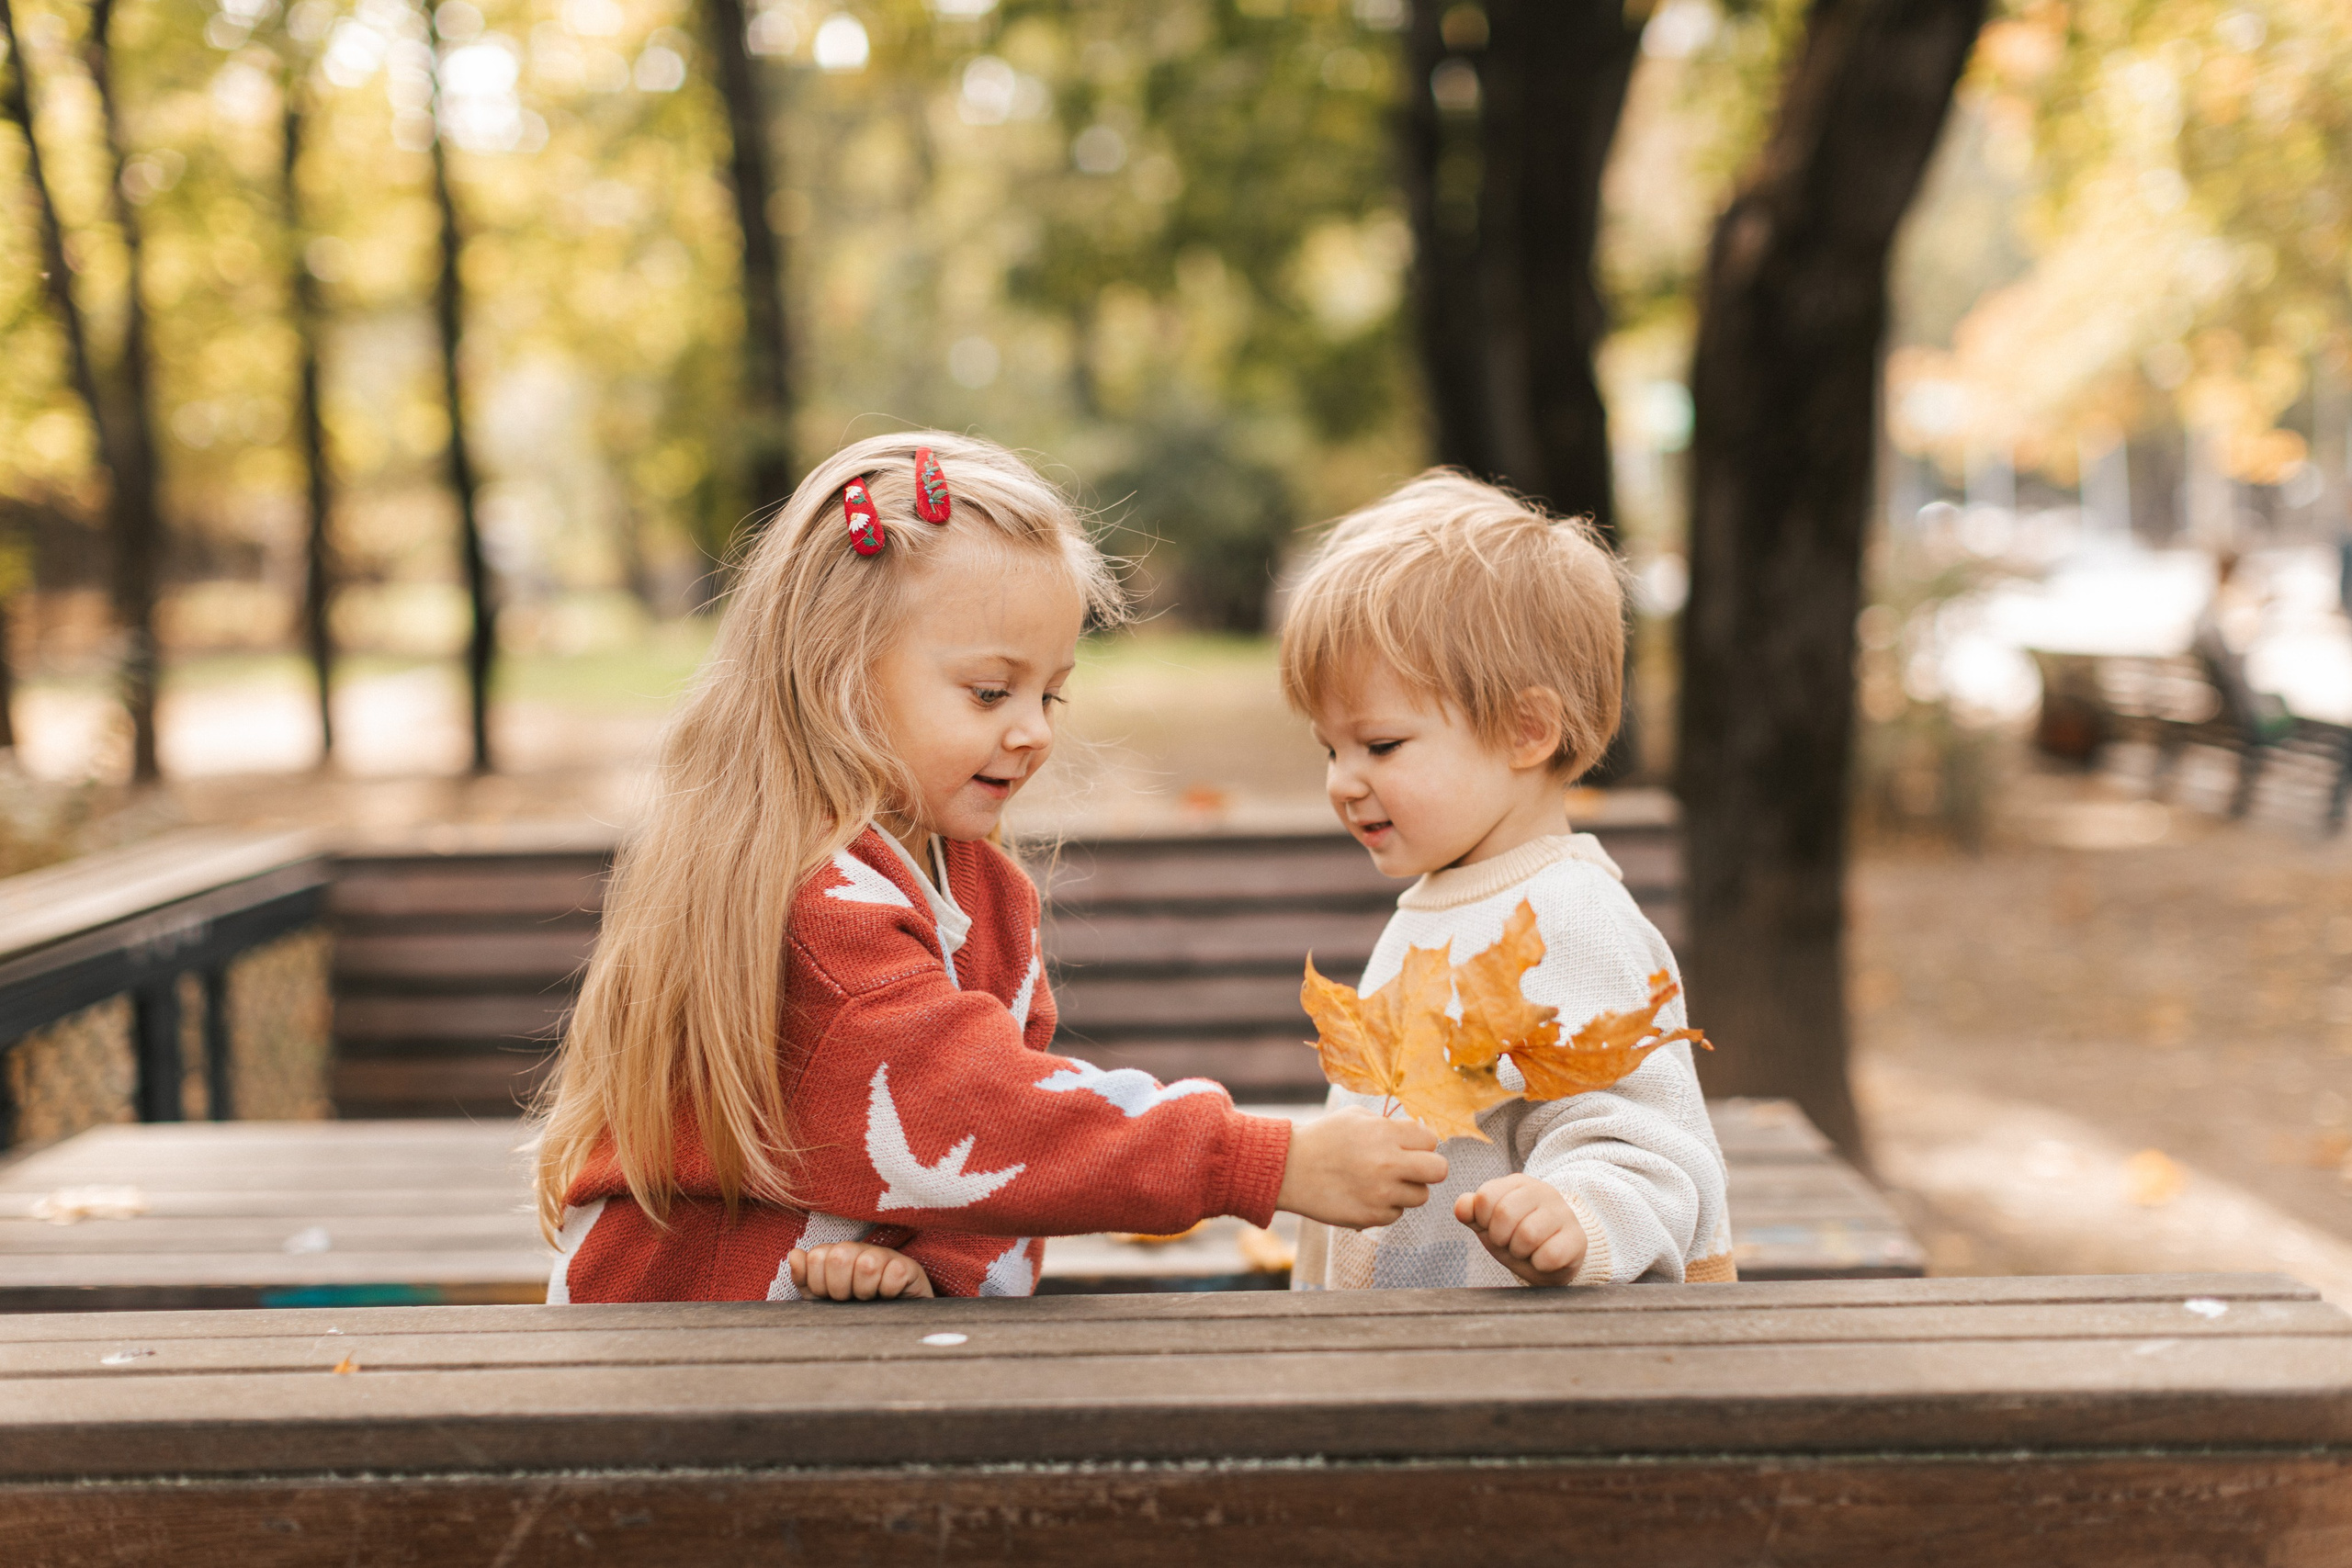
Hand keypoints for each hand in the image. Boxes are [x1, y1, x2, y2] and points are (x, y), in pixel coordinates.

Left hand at [787, 1242, 933, 1300]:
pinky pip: (894, 1274)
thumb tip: (795, 1254)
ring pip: (866, 1265)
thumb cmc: (855, 1312)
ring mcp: (885, 1256)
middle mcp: (860, 1251)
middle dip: (840, 1288)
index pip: (816, 1257)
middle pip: (839, 1257)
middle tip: (851, 1299)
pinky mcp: (908, 1268)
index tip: (830, 1297)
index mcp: (836, 1255)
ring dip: (865, 1291)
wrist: (894, 1328)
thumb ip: (805, 1280)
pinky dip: (889, 1290)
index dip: (819, 1284)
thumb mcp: (823, 1301)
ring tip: (871, 1299)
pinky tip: (890, 1296)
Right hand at [1276, 1106, 1448, 1228]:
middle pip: (1439, 1170)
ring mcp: (1381, 1194)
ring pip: (1420, 1195)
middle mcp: (1388, 1164)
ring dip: (1406, 1189)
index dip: (1420, 1143)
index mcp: (1386, 1134)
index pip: (1431, 1140)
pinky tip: (1366, 1195)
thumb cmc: (1323, 1138)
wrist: (1289, 1169)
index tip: (1407, 1146)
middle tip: (1410, 1167)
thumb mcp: (1357, 1117)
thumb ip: (1390, 1125)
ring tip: (1382, 1182)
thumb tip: (1417, 1133)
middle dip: (1428, 1168)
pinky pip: (1397, 1213)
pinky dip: (1386, 1206)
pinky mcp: (1371, 1217)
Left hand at [1454, 1175, 1588, 1286]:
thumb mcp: (1489, 1224)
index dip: (1483, 1221)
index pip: (1485, 1197)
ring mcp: (1563, 1213)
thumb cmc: (1516, 1237)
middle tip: (1509, 1242)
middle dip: (1500, 1237)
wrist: (1553, 1260)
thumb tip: (1461, 1207)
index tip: (1493, 1228)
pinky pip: (1550, 1255)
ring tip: (1526, 1250)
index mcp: (1517, 1183)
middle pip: (1504, 1213)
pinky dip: (1539, 1264)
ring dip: (1519, 1251)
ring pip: (1528, 1235)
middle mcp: (1543, 1191)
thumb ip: (1471, 1212)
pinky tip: (1543, 1259)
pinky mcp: (1577, 1239)